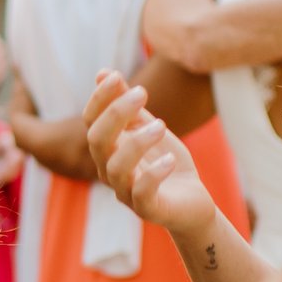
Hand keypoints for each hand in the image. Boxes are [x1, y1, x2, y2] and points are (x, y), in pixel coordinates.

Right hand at [83, 70, 215, 242]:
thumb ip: (129, 107)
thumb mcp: (149, 129)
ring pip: (116, 168)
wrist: (191, 202)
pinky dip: (154, 174)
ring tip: (161, 125)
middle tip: (142, 92)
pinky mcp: (148, 209)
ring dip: (137, 142)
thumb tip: (104, 72)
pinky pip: (142, 193)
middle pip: (97, 141)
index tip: (117, 76)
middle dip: (116, 113)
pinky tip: (169, 160)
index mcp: (108, 149)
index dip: (99, 98)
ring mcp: (126, 192)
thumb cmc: (165, 163)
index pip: (91, 121)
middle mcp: (110, 171)